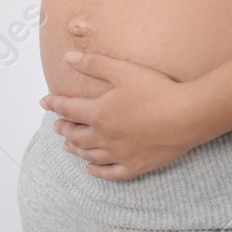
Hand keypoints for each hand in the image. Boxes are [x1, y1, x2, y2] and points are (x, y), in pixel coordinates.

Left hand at [39, 51, 200, 179]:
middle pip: (76, 135)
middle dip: (63, 129)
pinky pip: (111, 173)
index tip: (44, 102)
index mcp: (98, 113)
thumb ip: (93, 64)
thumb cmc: (156, 90)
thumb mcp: (122, 70)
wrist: (186, 116)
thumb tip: (67, 58)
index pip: (69, 109)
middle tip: (56, 126)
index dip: (54, 104)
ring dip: (75, 149)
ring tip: (66, 146)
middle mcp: (104, 137)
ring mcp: (119, 154)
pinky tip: (91, 169)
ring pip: (90, 154)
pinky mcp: (136, 166)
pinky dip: (97, 171)